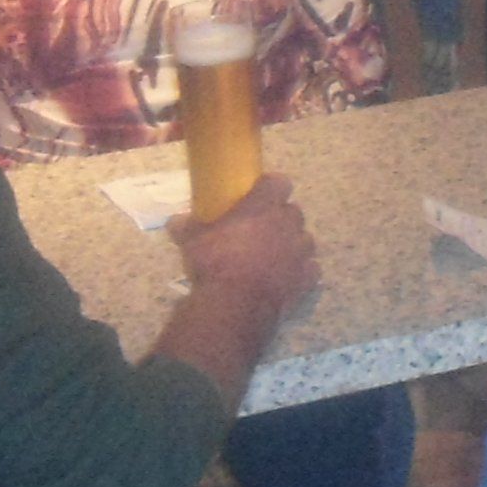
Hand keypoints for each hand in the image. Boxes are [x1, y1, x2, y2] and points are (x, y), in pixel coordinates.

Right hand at [159, 173, 317, 395]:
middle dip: (280, 218)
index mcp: (264, 206)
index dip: (271, 187)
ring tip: (274, 256)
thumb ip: (187, 226)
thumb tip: (175, 221)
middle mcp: (288, 224)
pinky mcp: (307, 279)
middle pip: (293, 211)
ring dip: (293, 244)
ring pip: (305, 239)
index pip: (279, 182)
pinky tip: (286, 278)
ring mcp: (301, 252)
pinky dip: (301, 272)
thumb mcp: (192, 240)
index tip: (259, 194)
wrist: (234, 305)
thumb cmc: (213, 263)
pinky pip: (310, 269)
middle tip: (260, 229)